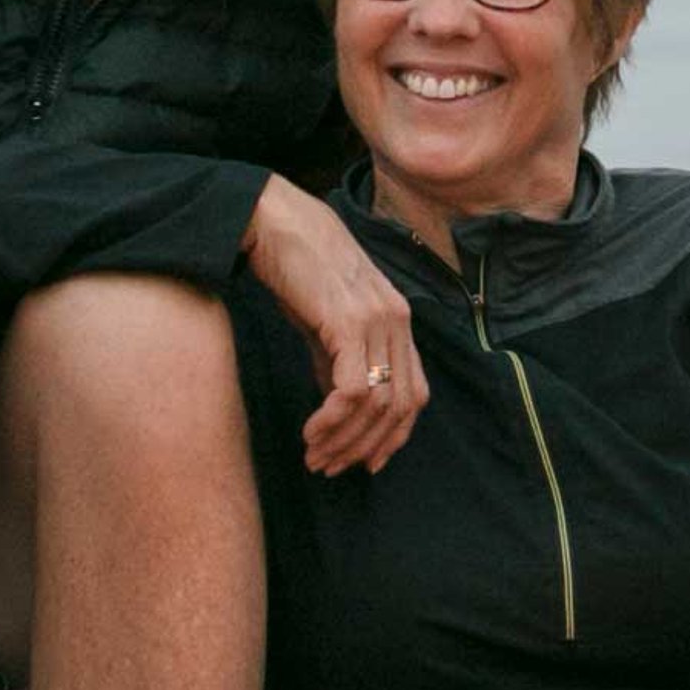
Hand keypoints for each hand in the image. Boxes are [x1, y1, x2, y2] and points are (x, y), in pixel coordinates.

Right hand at [243, 177, 423, 474]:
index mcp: (399, 321)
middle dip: (367, 447)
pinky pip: (352, 390)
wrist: (274, 221)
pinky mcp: (350, 322)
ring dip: (346, 440)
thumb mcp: (326, 320)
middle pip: (401, 407)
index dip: (394, 436)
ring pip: (378, 404)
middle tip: (330, 467)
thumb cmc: (296, 267)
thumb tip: (338, 404)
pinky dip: (333, 420)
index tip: (366, 463)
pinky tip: (311, 431)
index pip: (415, 394)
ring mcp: (378, 321)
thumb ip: (337, 360)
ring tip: (315, 457)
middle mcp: (398, 321)